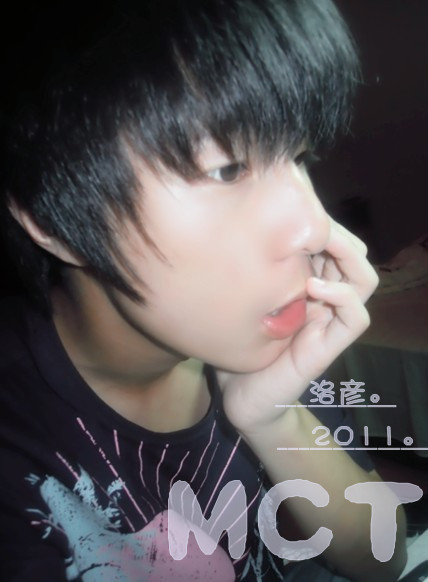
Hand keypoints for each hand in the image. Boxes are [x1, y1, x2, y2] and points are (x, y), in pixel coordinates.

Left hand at [217, 218, 378, 435]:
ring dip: (346, 256)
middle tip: (305, 224)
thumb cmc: (236, 342)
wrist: (241, 395)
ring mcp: (330, 321)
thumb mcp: (239, 294)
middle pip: (353, 253)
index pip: (332, 241)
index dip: (321, 221)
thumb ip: (248, 266)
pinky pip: (356, 316)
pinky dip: (341, 295)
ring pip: (364, 279)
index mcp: (307, 281)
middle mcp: (324, 297)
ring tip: (318, 246)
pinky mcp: (329, 346)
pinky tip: (312, 286)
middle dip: (334, 232)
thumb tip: (237, 224)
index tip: (294, 206)